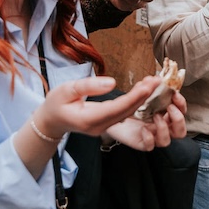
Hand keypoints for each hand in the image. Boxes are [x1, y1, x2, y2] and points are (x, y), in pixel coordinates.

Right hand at [36, 75, 159, 137]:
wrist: (50, 121)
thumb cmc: (56, 103)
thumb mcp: (67, 89)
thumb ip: (89, 86)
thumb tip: (112, 83)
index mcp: (88, 120)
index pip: (116, 108)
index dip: (133, 98)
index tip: (148, 86)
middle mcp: (99, 126)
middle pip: (126, 112)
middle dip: (143, 96)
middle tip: (157, 80)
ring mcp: (103, 127)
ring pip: (127, 113)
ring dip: (142, 98)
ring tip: (153, 82)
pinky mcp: (106, 124)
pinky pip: (124, 113)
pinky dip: (135, 101)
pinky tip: (143, 90)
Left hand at [104, 90, 188, 150]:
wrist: (113, 117)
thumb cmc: (129, 106)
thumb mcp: (139, 94)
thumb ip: (147, 87)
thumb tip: (154, 78)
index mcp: (165, 115)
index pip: (181, 112)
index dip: (181, 104)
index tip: (175, 94)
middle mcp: (162, 127)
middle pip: (181, 131)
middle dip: (178, 119)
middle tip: (169, 107)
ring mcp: (153, 137)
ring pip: (167, 141)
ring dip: (163, 128)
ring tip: (155, 116)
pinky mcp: (142, 143)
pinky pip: (150, 146)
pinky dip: (149, 138)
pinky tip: (143, 129)